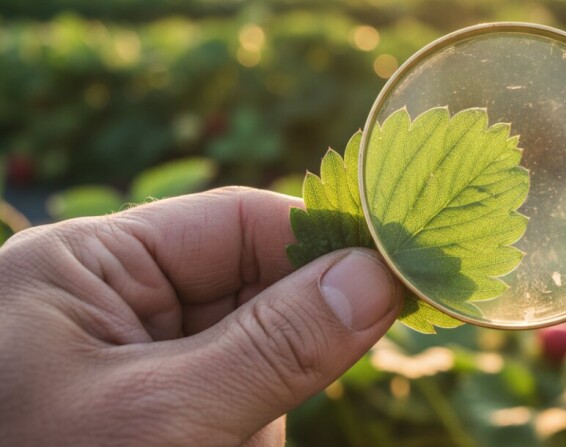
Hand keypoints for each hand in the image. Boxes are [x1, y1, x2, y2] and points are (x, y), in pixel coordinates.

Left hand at [0, 187, 401, 445]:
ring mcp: (137, 365)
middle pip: (256, 294)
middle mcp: (115, 305)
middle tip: (265, 408)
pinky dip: (243, 440)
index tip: (394, 274)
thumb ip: (276, 343)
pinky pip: (237, 406)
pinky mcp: (156, 414)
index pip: (238, 222)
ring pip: (257, 362)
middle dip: (283, 356)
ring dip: (260, 417)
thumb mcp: (163, 415)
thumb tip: (378, 275)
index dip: (320, 243)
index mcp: (90, 265)